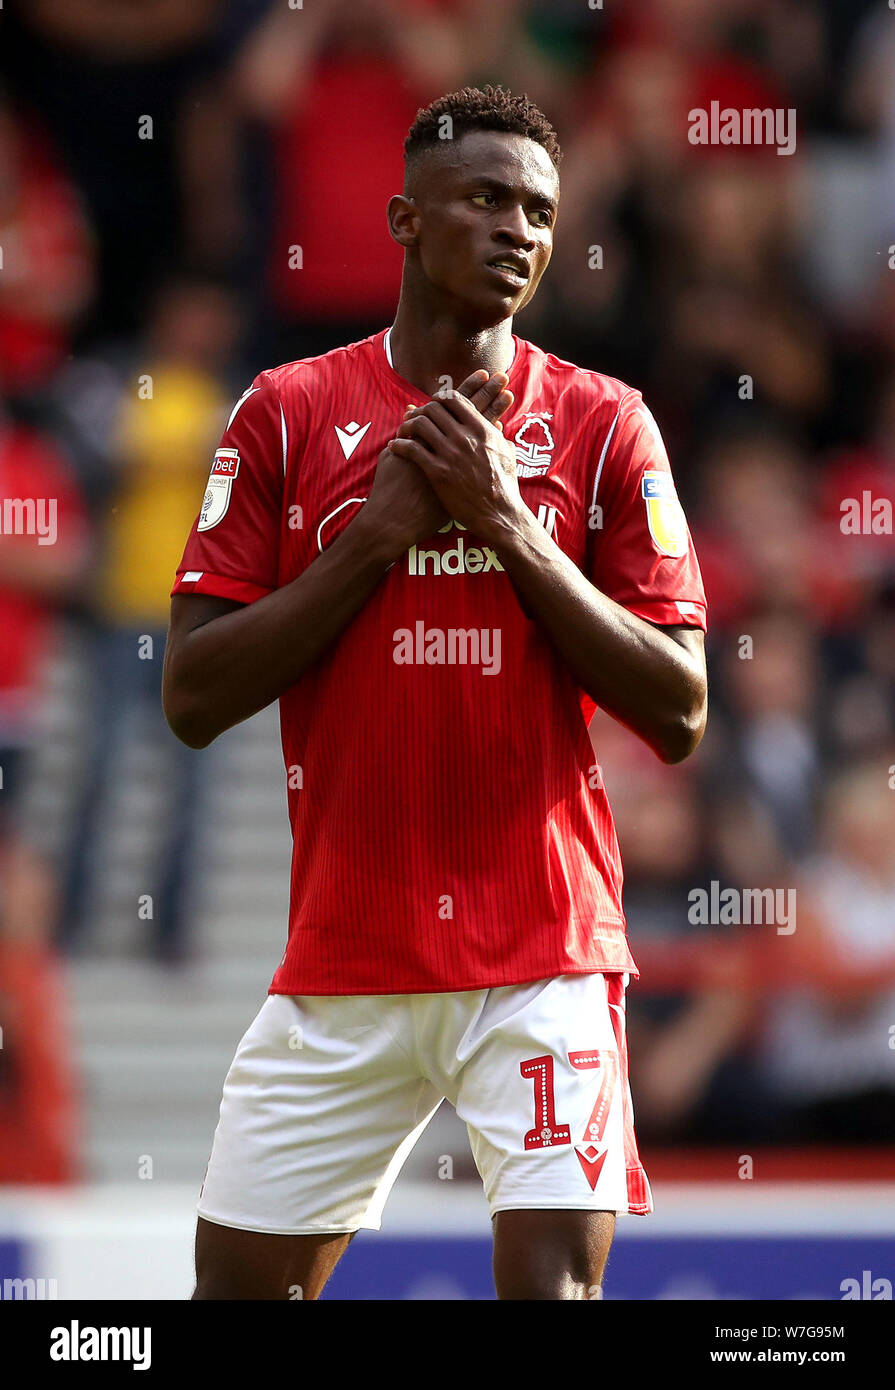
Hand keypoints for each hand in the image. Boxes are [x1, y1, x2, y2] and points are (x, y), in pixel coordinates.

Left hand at [387, 381, 521, 544]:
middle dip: (420, 411)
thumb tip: (495, 423)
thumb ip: (498, 435)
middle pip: (433, 408)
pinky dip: (399, 445)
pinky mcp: (438, 473)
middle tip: (413, 419)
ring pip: (419, 424)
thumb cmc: (504, 487)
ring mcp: (451, 454)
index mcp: (482, 429)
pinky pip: (411, 449)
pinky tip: (394, 447)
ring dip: (407, 425)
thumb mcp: (507, 454)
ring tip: (402, 432)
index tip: (432, 405)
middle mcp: (465, 438)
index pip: (454, 399)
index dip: (439, 399)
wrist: (498, 515)